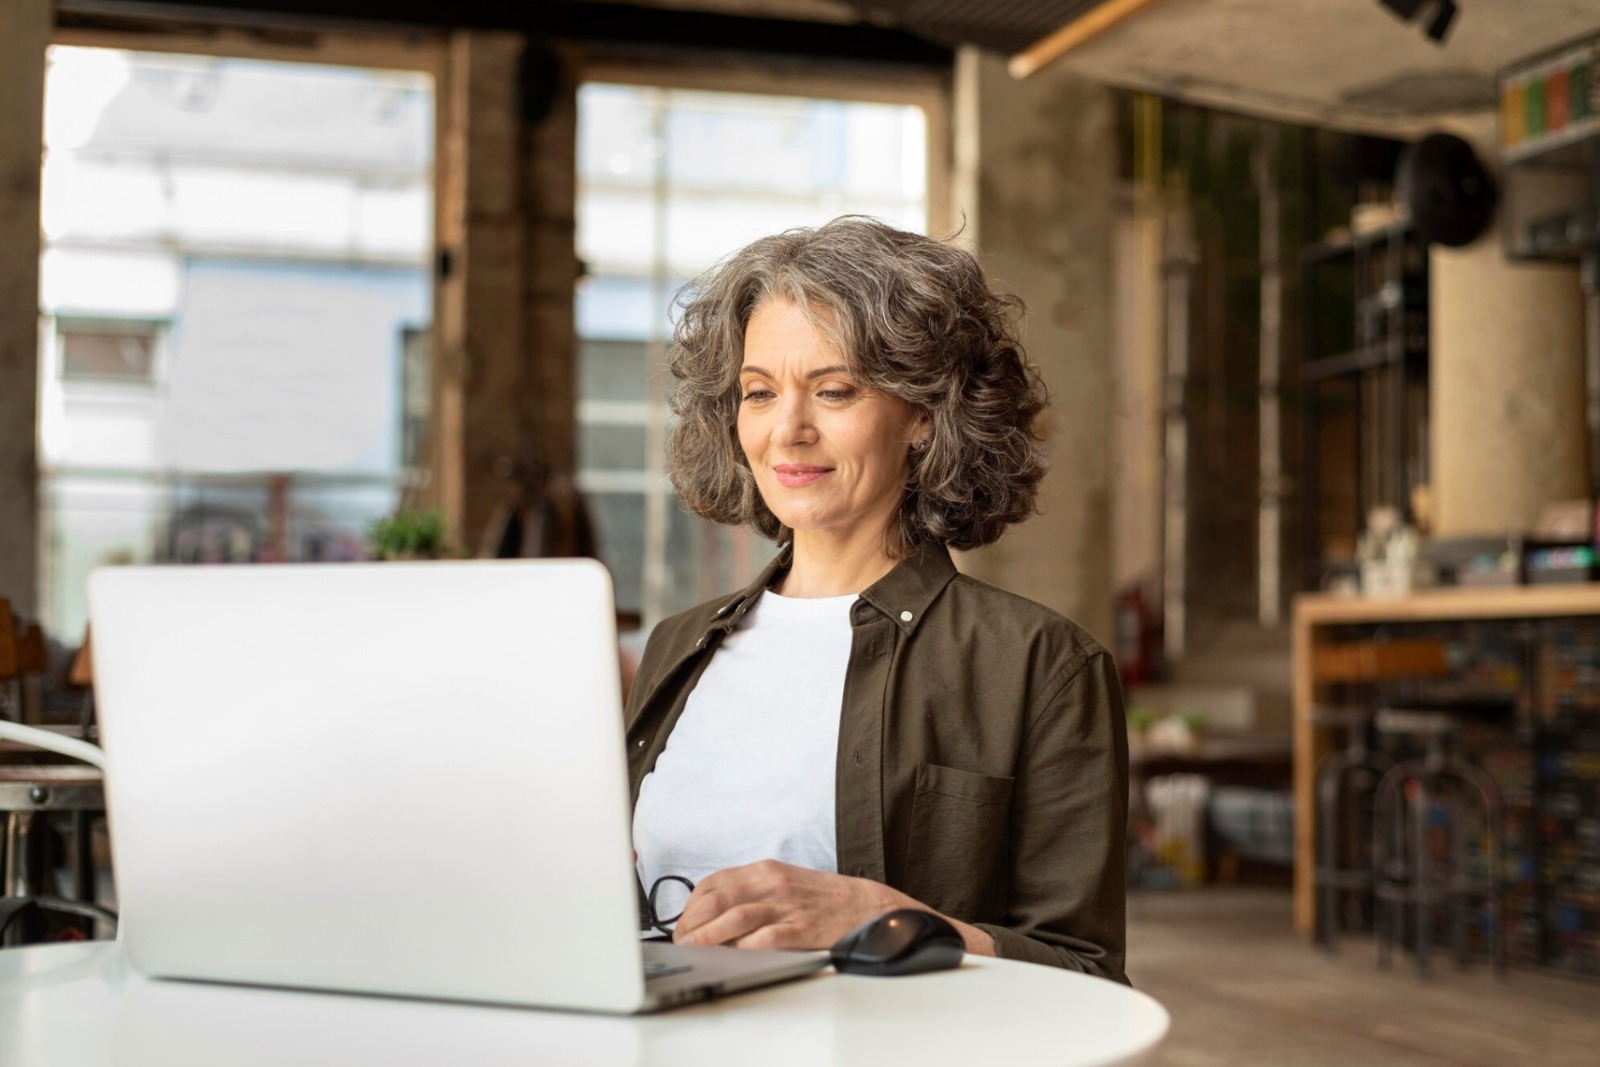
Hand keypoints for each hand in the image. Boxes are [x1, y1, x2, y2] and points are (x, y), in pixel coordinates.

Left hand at [673, 860, 906, 950]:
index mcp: (766, 870)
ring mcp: (786, 906)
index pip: (713, 883)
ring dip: (707, 937)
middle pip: (717, 899)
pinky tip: (728, 957)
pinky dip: (740, 949)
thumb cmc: (824, 899)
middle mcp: (773, 884)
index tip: (682, 925)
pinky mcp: (801, 929)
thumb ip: (752, 893)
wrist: (868, 907)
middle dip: (691, 924)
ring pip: (734, 918)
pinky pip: (763, 939)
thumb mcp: (784, 883)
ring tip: (693, 951)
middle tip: (681, 943)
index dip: (690, 906)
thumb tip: (712, 915)